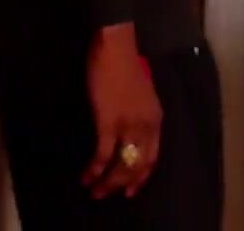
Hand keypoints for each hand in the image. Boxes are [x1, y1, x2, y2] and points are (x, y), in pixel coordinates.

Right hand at [81, 23, 161, 198]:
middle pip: (137, 165)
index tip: (130, 189)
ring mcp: (129, 125)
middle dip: (122, 184)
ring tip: (94, 191)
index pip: (152, 157)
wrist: (115, 48)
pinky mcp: (108, 122)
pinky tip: (87, 176)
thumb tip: (127, 132)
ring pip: (121, 164)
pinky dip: (95, 168)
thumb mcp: (142, 95)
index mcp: (156, 119)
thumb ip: (139, 115)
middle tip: (107, 194)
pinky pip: (103, 154)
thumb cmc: (125, 65)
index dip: (141, 176)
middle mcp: (146, 126)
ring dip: (107, 182)